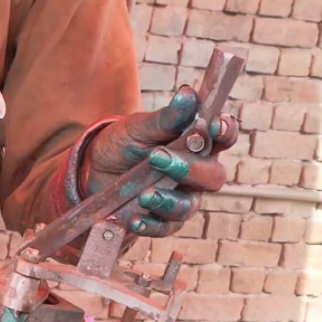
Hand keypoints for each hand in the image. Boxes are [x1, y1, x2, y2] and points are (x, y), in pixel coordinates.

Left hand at [82, 89, 237, 236]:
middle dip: (190, 169)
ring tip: (144, 195)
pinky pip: (165, 227)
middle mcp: (197, 172)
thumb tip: (188, 94)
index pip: (224, 137)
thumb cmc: (125, 143)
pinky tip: (134, 219)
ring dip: (167, 201)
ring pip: (189, 206)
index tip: (213, 126)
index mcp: (198, 143)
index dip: (225, 132)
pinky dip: (150, 224)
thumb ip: (166, 117)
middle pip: (214, 176)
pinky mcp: (164, 220)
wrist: (95, 170)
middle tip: (156, 157)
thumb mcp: (139, 127)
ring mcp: (182, 198)